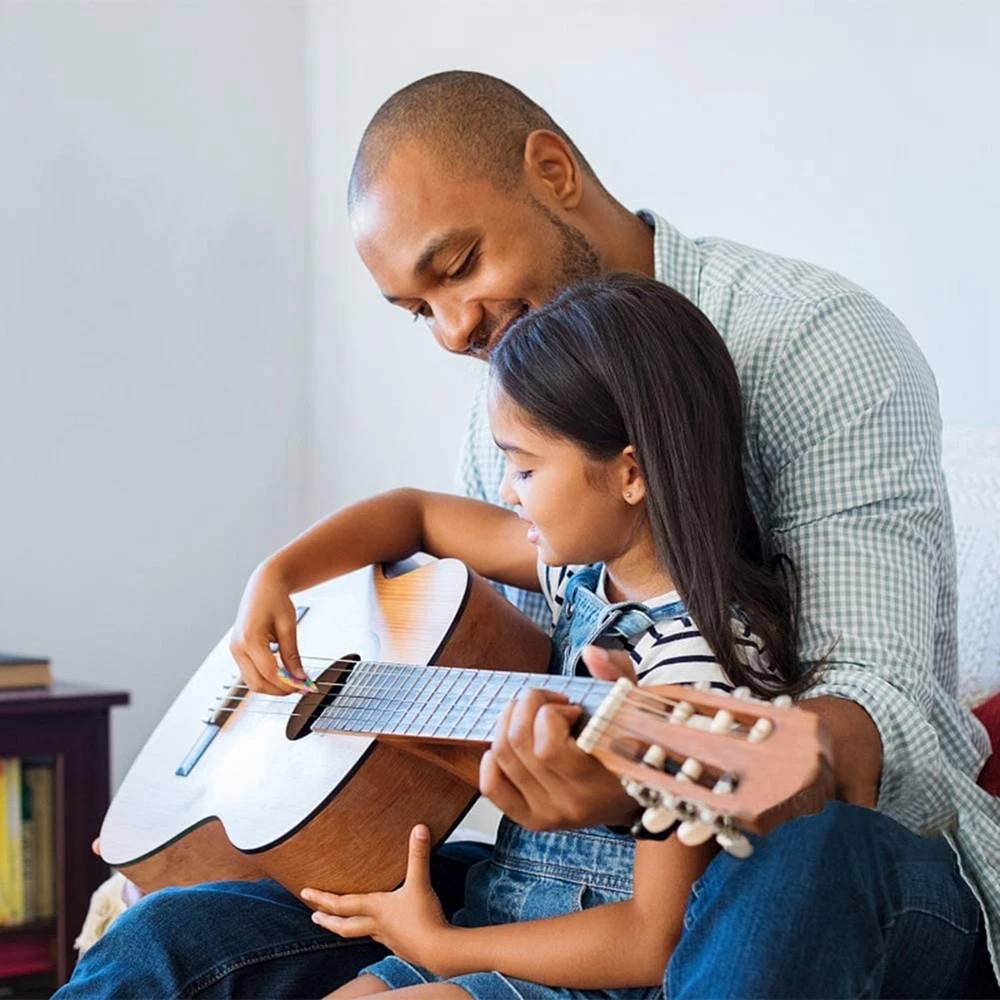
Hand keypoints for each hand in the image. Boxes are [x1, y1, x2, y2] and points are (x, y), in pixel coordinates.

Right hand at [229, 560, 312, 694]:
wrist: (263, 585)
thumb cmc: (275, 600)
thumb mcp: (288, 626)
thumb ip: (292, 654)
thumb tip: (300, 678)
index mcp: (250, 639)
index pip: (269, 672)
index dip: (288, 684)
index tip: (305, 687)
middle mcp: (238, 647)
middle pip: (257, 682)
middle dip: (279, 690)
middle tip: (301, 689)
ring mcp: (235, 650)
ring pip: (252, 681)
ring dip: (272, 686)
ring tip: (294, 683)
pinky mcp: (238, 651)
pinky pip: (251, 672)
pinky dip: (266, 677)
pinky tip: (283, 674)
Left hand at [302, 825, 449, 968]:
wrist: (439, 951)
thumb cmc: (425, 918)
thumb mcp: (420, 882)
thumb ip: (418, 855)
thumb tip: (419, 828)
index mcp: (376, 908)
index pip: (342, 903)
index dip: (322, 898)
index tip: (305, 893)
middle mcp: (376, 924)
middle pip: (344, 925)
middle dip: (327, 920)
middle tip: (313, 916)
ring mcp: (387, 938)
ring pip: (360, 933)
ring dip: (345, 928)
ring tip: (339, 924)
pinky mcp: (400, 946)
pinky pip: (380, 939)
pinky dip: (372, 935)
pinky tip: (380, 932)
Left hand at [478, 645, 638, 830]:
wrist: (635, 793)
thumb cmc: (631, 742)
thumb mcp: (634, 705)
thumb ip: (617, 673)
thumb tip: (591, 653)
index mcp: (601, 780)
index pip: (548, 747)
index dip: (552, 713)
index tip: (573, 708)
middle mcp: (573, 804)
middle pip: (518, 743)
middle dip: (529, 705)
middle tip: (551, 703)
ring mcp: (550, 815)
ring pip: (502, 755)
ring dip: (511, 721)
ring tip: (536, 716)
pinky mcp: (531, 819)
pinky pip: (492, 786)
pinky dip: (492, 757)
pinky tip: (513, 742)